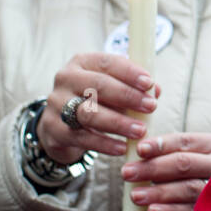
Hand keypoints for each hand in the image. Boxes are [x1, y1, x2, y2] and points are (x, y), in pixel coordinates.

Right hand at [37, 53, 159, 165]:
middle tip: (151, 107)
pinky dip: (105, 144)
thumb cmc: (93, 100)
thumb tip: (155, 91)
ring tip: (140, 130)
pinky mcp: (54, 129)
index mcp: (82, 62)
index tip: (149, 84)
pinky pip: (82, 138)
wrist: (59, 125)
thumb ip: (133, 87)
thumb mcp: (111, 88)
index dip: (130, 72)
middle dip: (128, 96)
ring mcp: (56, 104)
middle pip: (98, 86)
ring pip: (90, 113)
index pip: (107, 62)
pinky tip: (122, 147)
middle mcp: (66, 79)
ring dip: (119, 122)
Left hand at [122, 132, 210, 210]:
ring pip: (188, 189)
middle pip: (184, 164)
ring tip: (135, 195)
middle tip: (127, 172)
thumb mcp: (195, 153)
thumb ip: (170, 151)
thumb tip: (135, 150)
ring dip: (159, 192)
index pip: (184, 141)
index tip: (139, 149)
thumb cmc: (202, 170)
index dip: (160, 144)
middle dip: (153, 168)